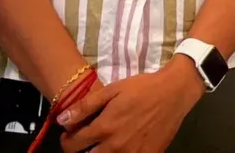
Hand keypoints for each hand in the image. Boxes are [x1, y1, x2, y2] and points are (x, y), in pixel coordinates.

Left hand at [58, 61, 204, 152]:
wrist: (173, 93)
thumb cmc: (141, 89)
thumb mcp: (112, 90)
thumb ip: (85, 106)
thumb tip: (61, 120)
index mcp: (104, 128)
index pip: (73, 145)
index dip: (66, 141)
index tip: (69, 136)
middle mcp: (115, 146)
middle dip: (80, 151)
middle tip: (84, 142)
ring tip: (100, 145)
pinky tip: (121, 147)